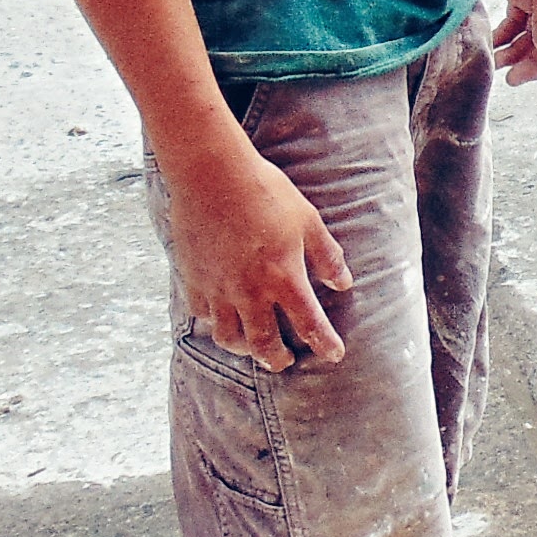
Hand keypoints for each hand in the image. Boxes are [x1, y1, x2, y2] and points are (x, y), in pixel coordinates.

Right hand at [164, 131, 350, 370]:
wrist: (212, 173)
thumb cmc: (266, 192)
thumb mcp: (308, 221)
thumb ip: (327, 256)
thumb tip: (343, 283)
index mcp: (283, 278)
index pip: (309, 324)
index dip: (324, 343)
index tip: (334, 355)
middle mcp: (249, 291)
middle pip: (263, 343)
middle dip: (276, 358)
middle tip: (284, 362)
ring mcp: (217, 287)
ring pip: (228, 336)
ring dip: (243, 347)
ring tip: (251, 347)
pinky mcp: (192, 277)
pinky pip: (201, 312)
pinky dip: (213, 321)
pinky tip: (220, 317)